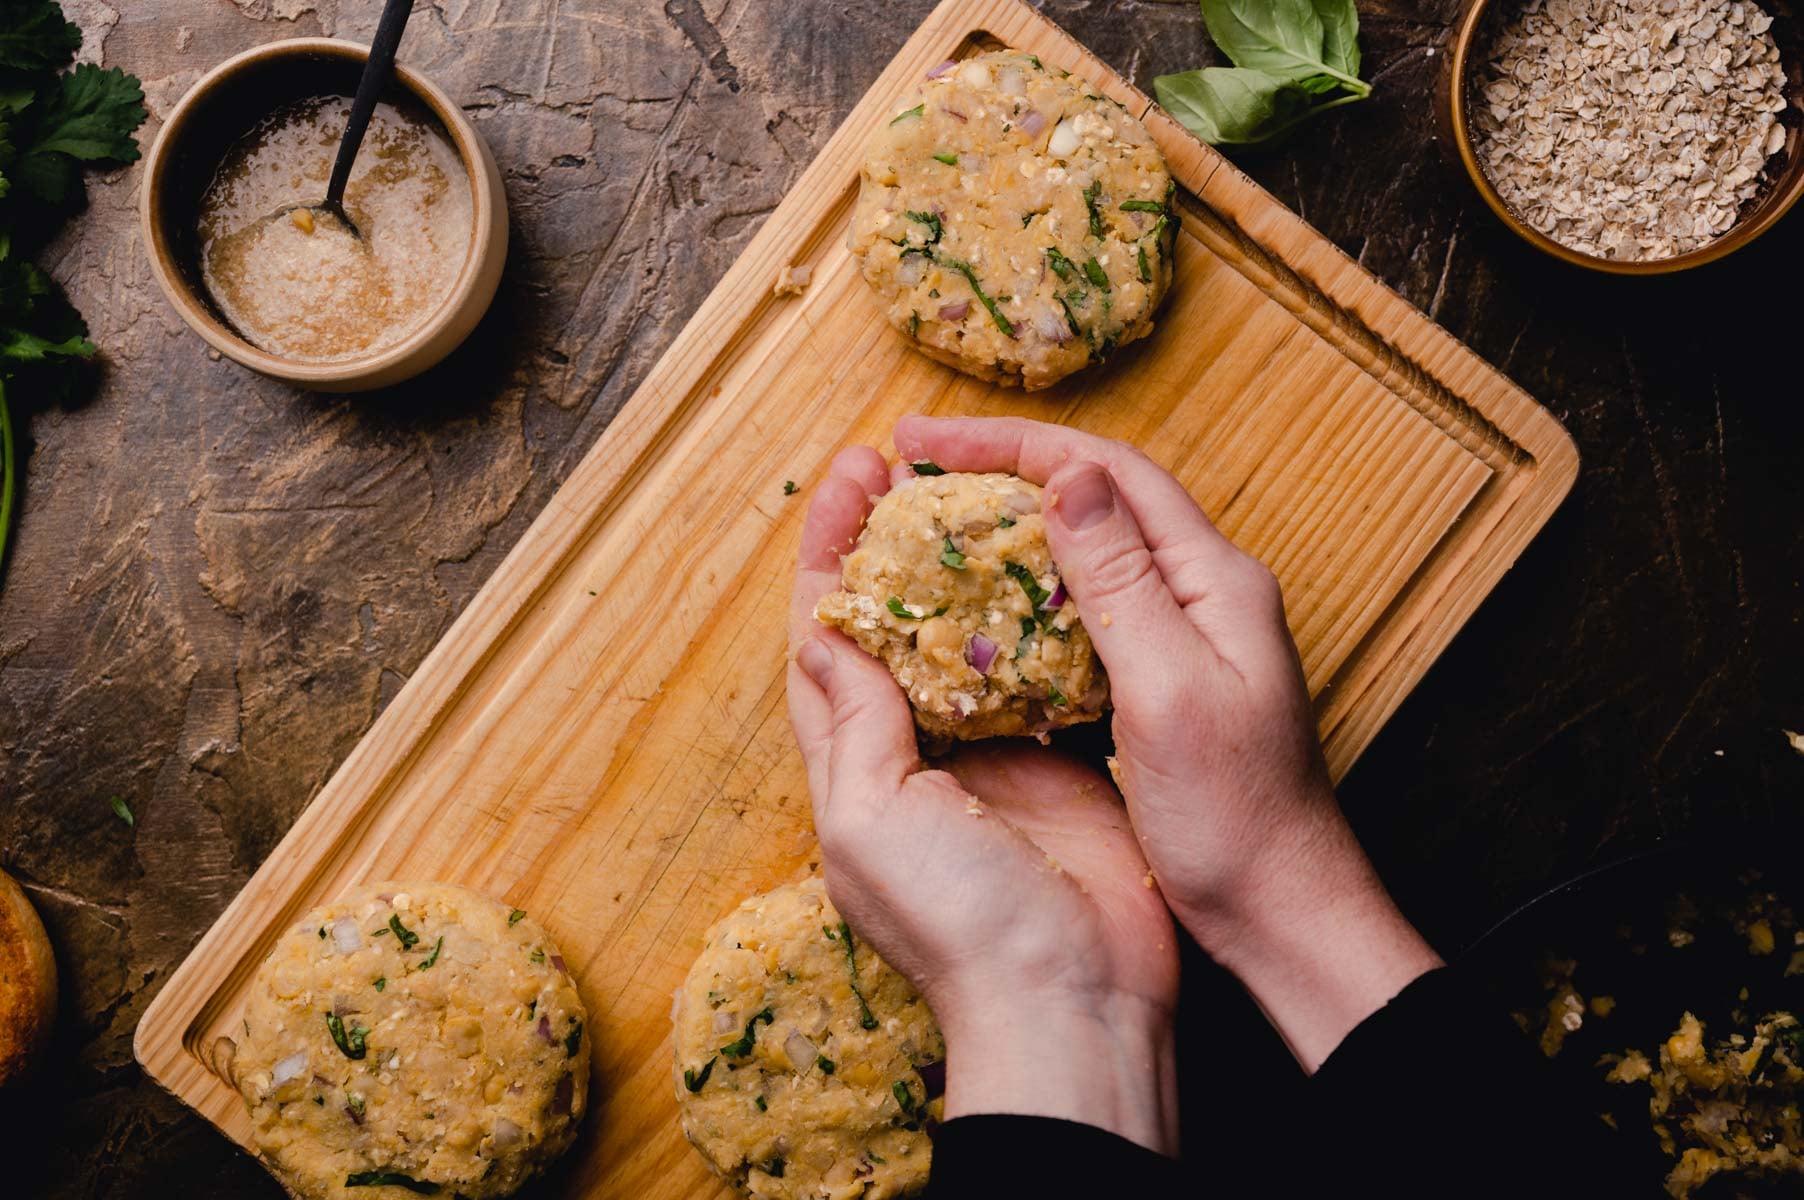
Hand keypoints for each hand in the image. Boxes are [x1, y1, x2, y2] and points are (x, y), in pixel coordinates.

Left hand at [787, 445, 1178, 1153]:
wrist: (1075, 996)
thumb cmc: (960, 922)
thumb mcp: (874, 821)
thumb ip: (851, 724)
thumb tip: (821, 632)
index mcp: (852, 770)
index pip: (824, 638)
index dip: (828, 554)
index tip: (848, 476)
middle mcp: (912, 756)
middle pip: (888, 627)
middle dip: (887, 543)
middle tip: (907, 463)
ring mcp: (987, 755)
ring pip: (962, 638)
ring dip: (960, 566)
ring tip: (974, 489)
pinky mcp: (1055, 757)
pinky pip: (1035, 670)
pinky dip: (1034, 614)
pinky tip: (1046, 558)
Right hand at [893, 415, 1441, 1070]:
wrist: (1282, 913)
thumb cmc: (1237, 818)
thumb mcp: (1172, 693)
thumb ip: (1123, 584)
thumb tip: (1071, 478)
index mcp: (1214, 579)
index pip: (1106, 472)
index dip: (1010, 445)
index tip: (923, 439)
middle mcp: (1203, 591)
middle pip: (1094, 497)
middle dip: (1001, 471)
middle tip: (911, 470)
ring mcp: (1186, 635)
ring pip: (1086, 551)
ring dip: (1009, 528)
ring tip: (932, 525)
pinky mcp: (1164, 680)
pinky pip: (1086, 611)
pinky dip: (1025, 594)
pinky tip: (979, 611)